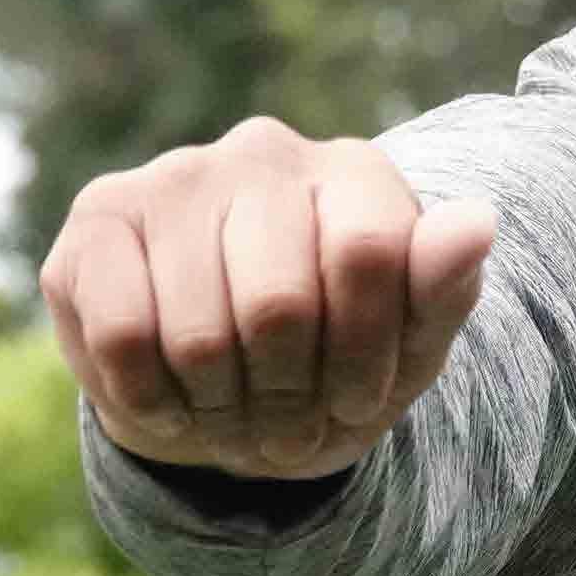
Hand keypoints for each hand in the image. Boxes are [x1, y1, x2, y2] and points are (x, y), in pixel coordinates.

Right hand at [41, 116, 496, 479]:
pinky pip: (120, 335)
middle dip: (287, 397)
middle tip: (288, 422)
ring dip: (221, 408)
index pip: (369, 255)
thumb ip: (442, 289)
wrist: (233, 399)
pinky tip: (173, 396)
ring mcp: (172, 178)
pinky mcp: (97, 219)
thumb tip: (477, 222)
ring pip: (197, 333)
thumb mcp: (408, 348)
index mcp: (356, 174)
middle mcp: (262, 152)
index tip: (358, 397)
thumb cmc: (336, 366)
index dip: (363, 356)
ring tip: (234, 410)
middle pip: (279, 306)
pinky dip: (153, 399)